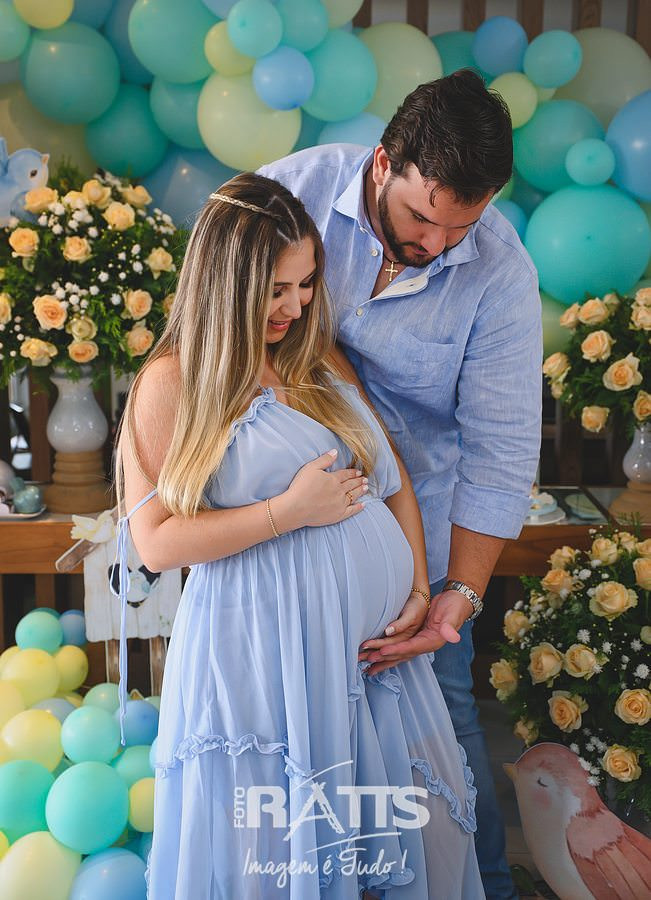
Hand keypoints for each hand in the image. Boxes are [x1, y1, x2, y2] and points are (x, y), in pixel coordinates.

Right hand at [282, 449, 367, 527]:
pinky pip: (352, 511)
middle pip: (351, 484)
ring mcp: (340, 503)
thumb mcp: (311, 468)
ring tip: (365, 488)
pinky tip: (363, 505)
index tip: (359, 472)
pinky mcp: (338, 515)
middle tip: (365, 479)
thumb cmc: (301, 487)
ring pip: (354, 496)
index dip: (353, 473)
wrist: (296, 508)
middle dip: (359, 481)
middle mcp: (339, 491)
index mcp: (333, 479)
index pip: (346, 474)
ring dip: (360, 491)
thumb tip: (335, 452)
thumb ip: (324, 459)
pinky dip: (358, 507)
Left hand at [358, 589, 472, 675]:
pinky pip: (400, 648)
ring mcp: (420, 642)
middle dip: (384, 657)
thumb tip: (452, 636)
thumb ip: (450, 626)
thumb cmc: (455, 607)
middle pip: (402, 654)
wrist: (457, 602)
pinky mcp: (416, 638)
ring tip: (367, 667)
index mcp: (432, 641)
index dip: (396, 649)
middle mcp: (425, 645)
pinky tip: (378, 657)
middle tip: (366, 659)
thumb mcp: (452, 615)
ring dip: (383, 661)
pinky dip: (389, 653)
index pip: (411, 647)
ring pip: (399, 655)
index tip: (381, 650)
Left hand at [358, 591, 428, 662]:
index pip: (404, 647)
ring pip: (393, 659)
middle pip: (396, 655)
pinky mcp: (402, 646)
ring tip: (367, 668)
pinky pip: (392, 658)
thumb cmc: (417, 607)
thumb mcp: (412, 613)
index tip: (381, 650)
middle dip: (381, 657)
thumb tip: (389, 630)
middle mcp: (413, 646)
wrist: (421, 604)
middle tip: (366, 657)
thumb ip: (401, 623)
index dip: (392, 649)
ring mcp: (407, 647)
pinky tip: (374, 667)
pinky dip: (383, 663)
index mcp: (419, 640)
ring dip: (379, 664)